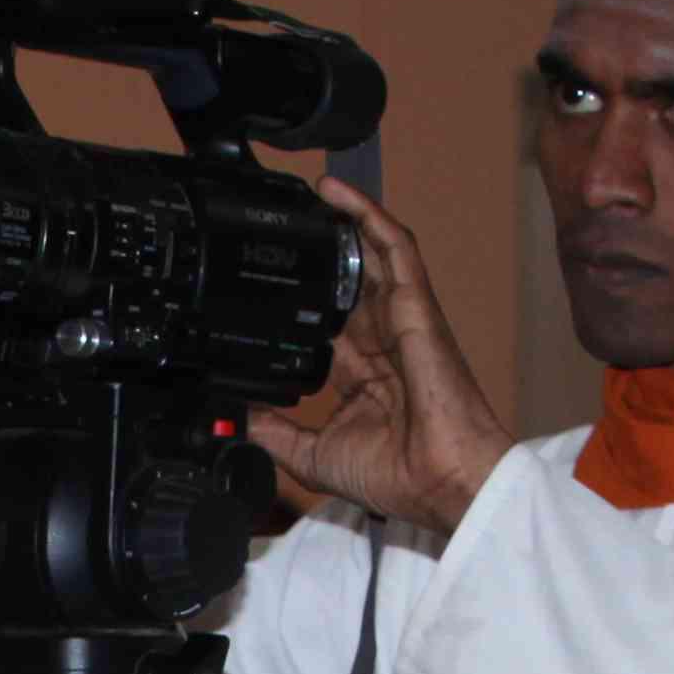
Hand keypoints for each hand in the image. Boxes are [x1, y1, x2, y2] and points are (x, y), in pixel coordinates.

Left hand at [241, 182, 506, 541]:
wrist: (436, 480)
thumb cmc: (396, 475)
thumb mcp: (312, 455)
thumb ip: (273, 432)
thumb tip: (237, 417)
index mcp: (360, 374)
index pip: (324, 322)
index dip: (298, 300)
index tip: (263, 285)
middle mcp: (380, 341)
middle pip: (345, 281)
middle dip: (318, 252)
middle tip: (281, 226)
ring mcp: (401, 320)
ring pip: (369, 254)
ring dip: (341, 222)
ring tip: (307, 194)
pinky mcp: (417, 306)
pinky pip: (395, 249)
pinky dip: (368, 217)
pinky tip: (337, 194)